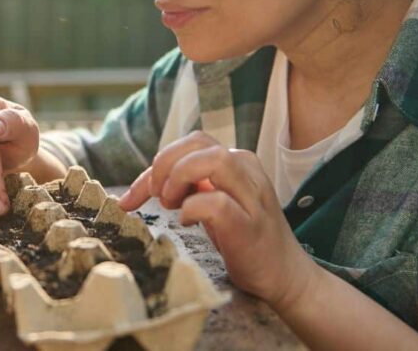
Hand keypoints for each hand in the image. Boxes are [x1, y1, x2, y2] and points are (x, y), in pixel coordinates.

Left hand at [118, 131, 315, 308]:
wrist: (285, 275)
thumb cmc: (243, 237)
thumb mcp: (213, 201)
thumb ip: (188, 184)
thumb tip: (142, 185)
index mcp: (237, 162)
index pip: (190, 144)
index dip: (156, 163)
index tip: (133, 197)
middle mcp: (247, 171)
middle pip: (199, 141)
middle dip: (166, 163)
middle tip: (157, 196)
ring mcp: (251, 197)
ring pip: (214, 160)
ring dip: (180, 177)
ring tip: (171, 204)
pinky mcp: (250, 225)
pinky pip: (217, 202)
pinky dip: (192, 208)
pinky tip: (187, 221)